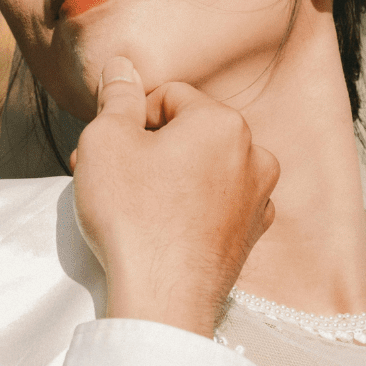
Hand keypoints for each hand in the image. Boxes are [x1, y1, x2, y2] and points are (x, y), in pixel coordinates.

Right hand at [72, 56, 278, 337]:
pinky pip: (216, 203)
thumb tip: (122, 65)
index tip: (106, 151)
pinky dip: (191, 207)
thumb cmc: (132, 215)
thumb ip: (116, 95)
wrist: (162, 300)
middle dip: (147, 147)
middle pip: (188, 131)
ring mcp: (259, 198)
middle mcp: (254, 154)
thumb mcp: (106, 141)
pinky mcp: (252, 235)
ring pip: (203, 167)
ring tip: (133, 204)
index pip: (166, 97)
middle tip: (108, 177)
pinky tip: (164, 227)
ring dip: (168, 176)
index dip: (129, 119)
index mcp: (223, 122)